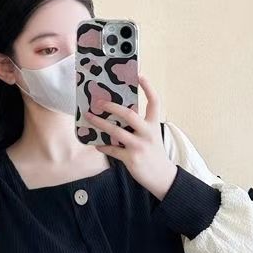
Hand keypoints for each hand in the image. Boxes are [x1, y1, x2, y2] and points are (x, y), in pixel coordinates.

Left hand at [84, 74, 177, 199]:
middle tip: (100, 101)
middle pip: (129, 115)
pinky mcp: (131, 159)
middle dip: (113, 107)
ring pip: (116, 132)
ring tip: (90, 117)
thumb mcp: (152, 138)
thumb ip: (140, 127)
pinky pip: (113, 150)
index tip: (140, 75)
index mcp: (153, 126)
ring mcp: (139, 146)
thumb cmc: (154, 155)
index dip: (148, 88)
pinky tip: (97, 144)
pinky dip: (103, 147)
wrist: (163, 177)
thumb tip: (118, 117)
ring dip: (100, 124)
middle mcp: (147, 134)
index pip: (155, 102)